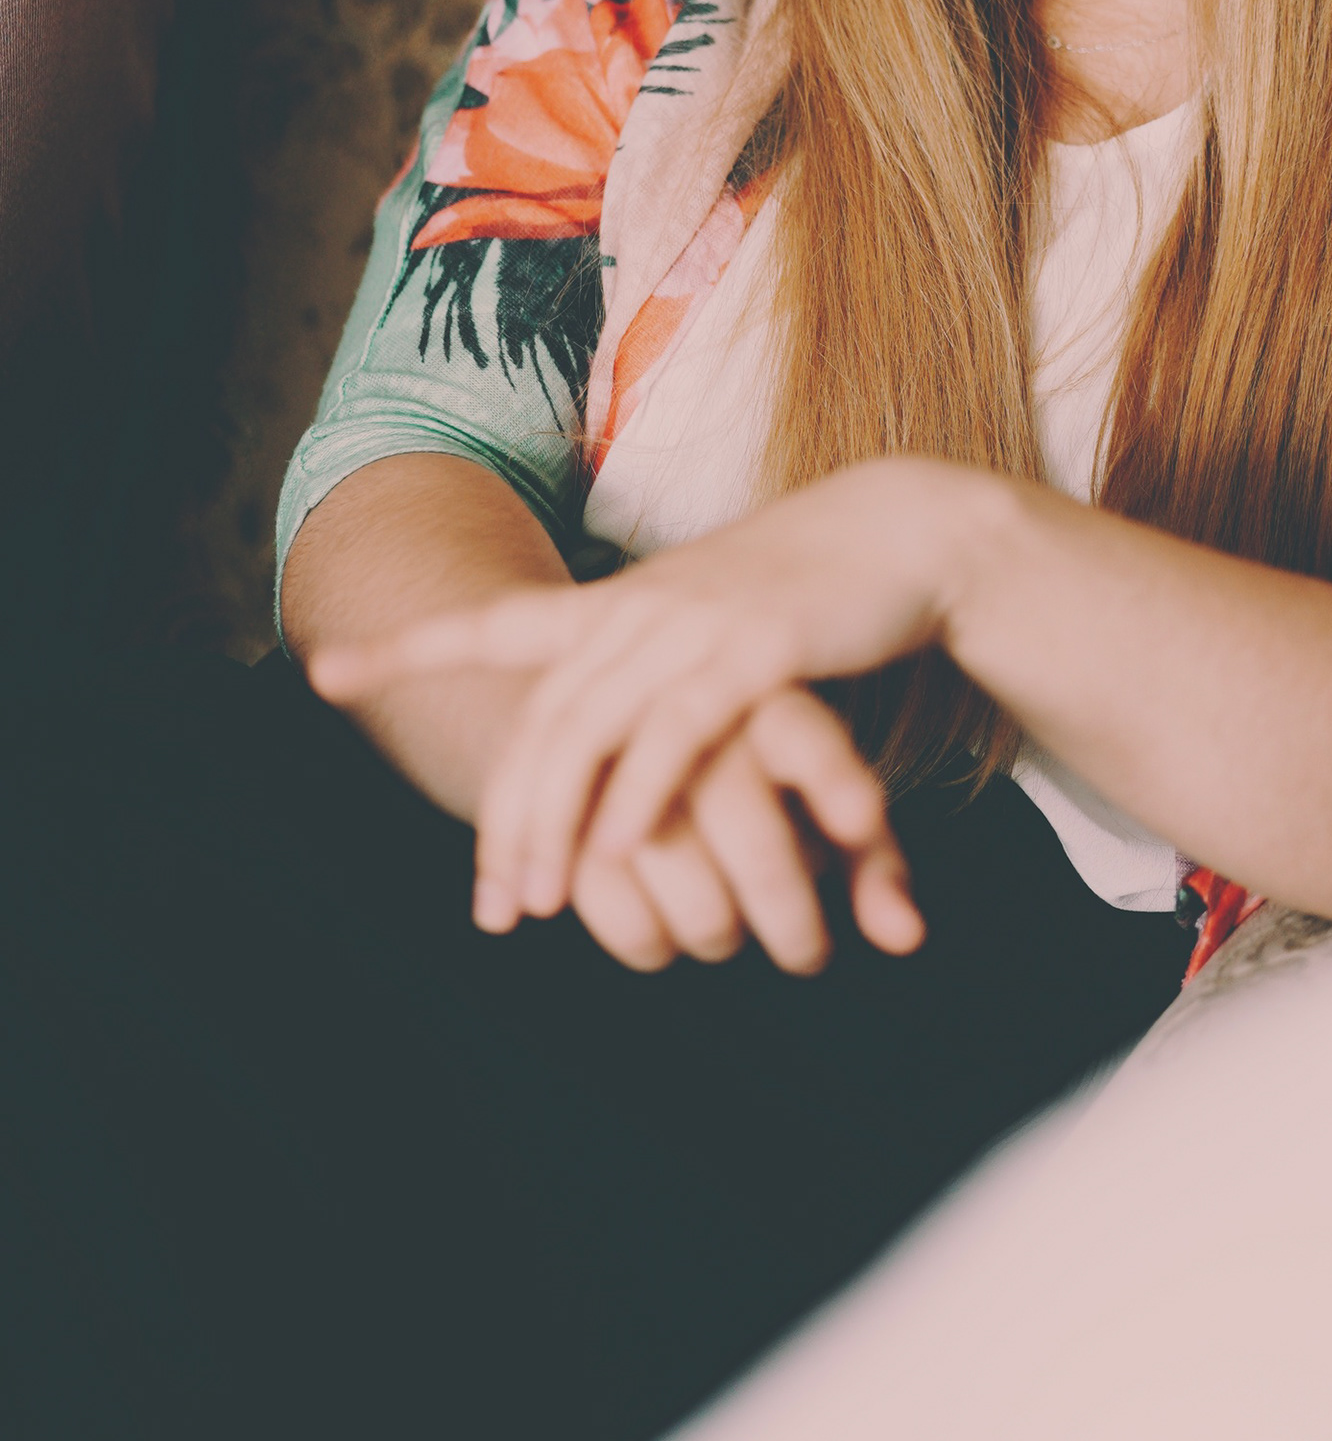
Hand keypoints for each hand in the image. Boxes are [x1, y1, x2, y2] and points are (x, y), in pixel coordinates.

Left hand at [309, 459, 982, 966]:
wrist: (899, 534)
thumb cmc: (804, 597)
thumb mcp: (706, 632)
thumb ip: (650, 678)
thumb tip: (610, 749)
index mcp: (618, 602)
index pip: (494, 626)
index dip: (407, 649)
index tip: (322, 670)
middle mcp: (638, 607)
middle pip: (541, 721)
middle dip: (507, 819)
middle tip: (492, 905)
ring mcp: (691, 622)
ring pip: (590, 732)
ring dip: (555, 827)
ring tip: (539, 903)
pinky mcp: (754, 647)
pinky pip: (675, 733)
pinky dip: (639, 798)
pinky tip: (620, 856)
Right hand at [559, 689, 922, 974]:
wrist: (641, 707)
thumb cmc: (764, 776)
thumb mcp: (824, 798)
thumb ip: (872, 863)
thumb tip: (908, 941)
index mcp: (765, 695)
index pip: (808, 740)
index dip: (838, 784)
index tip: (864, 830)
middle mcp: (694, 711)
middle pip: (743, 816)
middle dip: (783, 907)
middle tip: (805, 953)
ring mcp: (620, 751)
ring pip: (664, 857)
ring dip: (704, 926)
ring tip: (726, 940)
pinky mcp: (562, 796)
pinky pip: (595, 881)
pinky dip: (633, 933)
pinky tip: (660, 944)